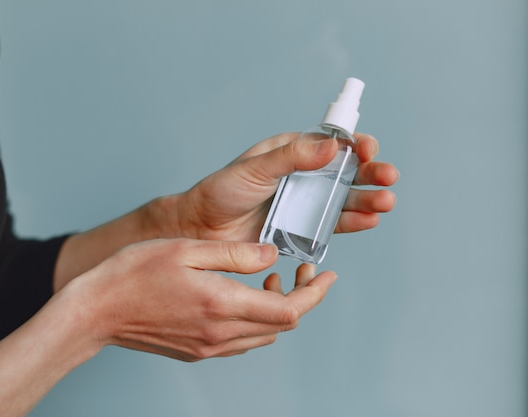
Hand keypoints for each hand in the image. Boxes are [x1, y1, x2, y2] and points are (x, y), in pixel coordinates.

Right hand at [71, 238, 336, 360]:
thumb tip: (272, 256)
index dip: (315, 293)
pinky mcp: (196, 351)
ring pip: (263, 335)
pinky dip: (254, 321)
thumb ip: (236, 254)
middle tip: (301, 271)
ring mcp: (207, 347)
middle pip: (281, 325)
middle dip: (300, 298)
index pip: (289, 310)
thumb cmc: (133, 274)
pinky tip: (241, 297)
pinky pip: (240, 341)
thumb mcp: (187, 250)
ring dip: (276, 310)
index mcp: (222, 304)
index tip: (327, 275)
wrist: (95, 311)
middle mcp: (219, 333)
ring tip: (268, 280)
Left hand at [173, 132, 398, 241]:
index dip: (355, 144)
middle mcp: (304, 176)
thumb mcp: (256, 168)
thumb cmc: (222, 191)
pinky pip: (332, 225)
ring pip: (344, 199)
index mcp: (293, 152)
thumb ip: (292, 157)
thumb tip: (333, 146)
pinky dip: (352, 222)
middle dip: (371, 173)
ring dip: (367, 199)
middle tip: (388, 177)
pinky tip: (368, 221)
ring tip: (385, 202)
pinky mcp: (303, 229)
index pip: (332, 143)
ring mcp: (305, 203)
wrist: (203, 228)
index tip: (367, 149)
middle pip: (346, 172)